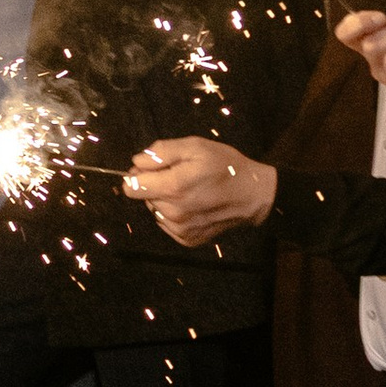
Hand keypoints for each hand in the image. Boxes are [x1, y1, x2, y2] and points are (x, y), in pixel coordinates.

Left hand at [124, 138, 276, 242]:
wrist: (254, 195)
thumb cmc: (225, 166)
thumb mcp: (195, 147)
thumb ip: (161, 152)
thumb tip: (137, 162)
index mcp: (173, 188)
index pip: (131, 187)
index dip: (137, 174)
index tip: (152, 169)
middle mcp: (173, 213)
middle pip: (144, 197)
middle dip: (155, 185)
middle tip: (179, 176)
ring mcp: (181, 230)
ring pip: (155, 211)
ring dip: (165, 200)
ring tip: (189, 191)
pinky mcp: (188, 240)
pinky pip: (168, 224)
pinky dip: (175, 214)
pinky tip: (193, 205)